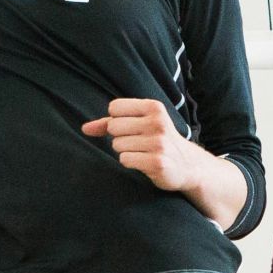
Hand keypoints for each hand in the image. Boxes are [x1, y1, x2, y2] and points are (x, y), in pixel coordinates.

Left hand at [81, 98, 205, 192]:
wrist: (187, 164)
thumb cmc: (157, 140)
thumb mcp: (139, 124)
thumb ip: (109, 123)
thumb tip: (84, 128)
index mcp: (154, 107)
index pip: (114, 108)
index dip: (116, 120)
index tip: (131, 127)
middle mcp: (157, 123)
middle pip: (113, 127)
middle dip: (120, 137)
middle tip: (138, 143)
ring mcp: (158, 143)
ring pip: (117, 145)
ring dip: (125, 151)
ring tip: (143, 153)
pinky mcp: (157, 162)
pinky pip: (124, 159)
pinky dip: (130, 162)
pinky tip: (145, 162)